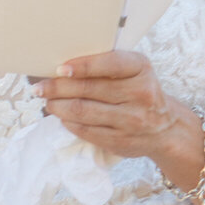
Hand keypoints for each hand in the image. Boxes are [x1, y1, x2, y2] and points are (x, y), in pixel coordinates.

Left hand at [36, 51, 186, 160]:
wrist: (165, 129)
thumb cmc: (141, 93)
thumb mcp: (135, 72)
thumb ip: (108, 66)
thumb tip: (63, 67)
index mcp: (141, 69)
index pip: (110, 63)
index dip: (82, 65)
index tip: (60, 68)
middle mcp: (140, 93)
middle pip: (89, 89)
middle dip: (58, 87)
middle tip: (40, 87)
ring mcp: (132, 120)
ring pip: (83, 111)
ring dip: (58, 106)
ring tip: (47, 102)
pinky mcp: (121, 140)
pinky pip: (86, 131)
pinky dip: (69, 123)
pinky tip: (61, 117)